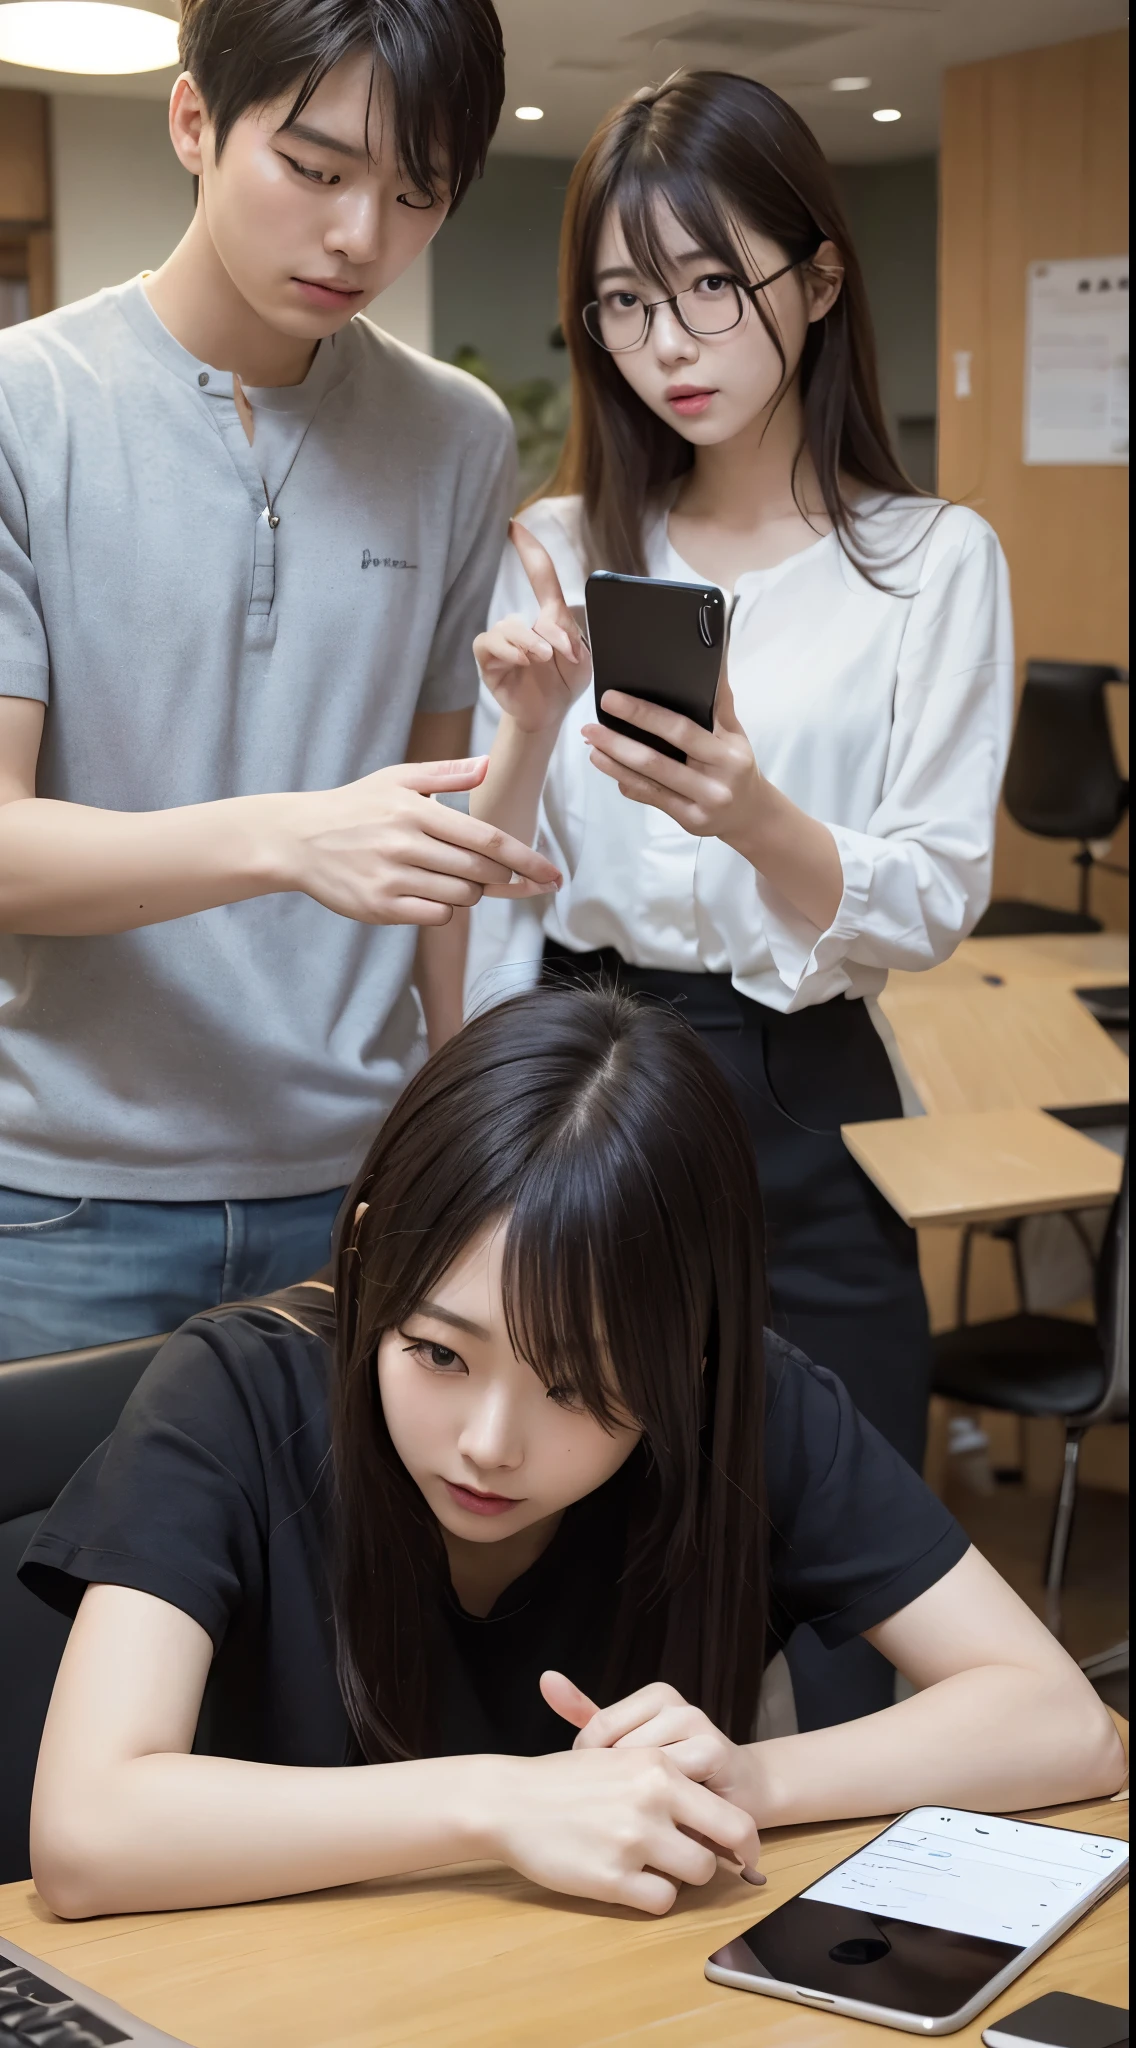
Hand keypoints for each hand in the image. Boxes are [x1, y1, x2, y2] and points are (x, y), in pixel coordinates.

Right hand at [274, 756, 560, 925]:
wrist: (297, 839)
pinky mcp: (379, 906)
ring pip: (460, 897)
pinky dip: (444, 910)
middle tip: (489, 871)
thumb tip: (487, 766)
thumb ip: (445, 773)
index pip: (486, 838)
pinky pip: (434, 916)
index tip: (552, 874)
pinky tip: (430, 894)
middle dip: (498, 877)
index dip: (524, 859)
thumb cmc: (354, 806)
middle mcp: (405, 844)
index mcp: (416, 810)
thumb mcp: (397, 778)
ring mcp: (391, 878)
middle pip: (479, 872)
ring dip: (469, 892)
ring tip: (450, 877)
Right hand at [473, 522, 592, 735]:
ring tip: (544, 660)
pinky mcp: (489, 660)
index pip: (539, 574)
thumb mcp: (582, 659)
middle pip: (529, 608)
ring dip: (531, 642)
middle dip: (553, 631)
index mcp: (548, 617)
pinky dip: (509, 650)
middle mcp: (523, 624)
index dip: (528, 549)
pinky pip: (489, 643)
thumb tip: (549, 626)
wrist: (549, 716)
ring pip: (509, 626)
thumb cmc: (565, 682)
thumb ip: (570, 635)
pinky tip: (525, 661)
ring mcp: (503, 642)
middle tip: (570, 653)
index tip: (514, 525)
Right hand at [485, 1744, 760, 1915]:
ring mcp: (635, 1841)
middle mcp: (654, 1799)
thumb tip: (709, 1804)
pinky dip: (654, 1897)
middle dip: (730, 1856)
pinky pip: (662, 1901)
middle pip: (730, 1839)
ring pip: (699, 1873)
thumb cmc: (564, 1779)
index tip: (739, 1847)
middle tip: (724, 1866)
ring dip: (685, 1875)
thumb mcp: (618, 1755)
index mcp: (658, 1765)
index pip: (729, 1804)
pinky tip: (633, 1881)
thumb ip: (666, 1776)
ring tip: (659, 1865)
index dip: (742, 1833)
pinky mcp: (613, 1879)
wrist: (510, 1801)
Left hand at [542, 1671, 762, 1852]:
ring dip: (643, 1799)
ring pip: (645, 1766)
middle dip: (617, 1786)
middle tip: (623, 1810)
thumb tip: (546, 1678)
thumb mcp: (629, 1744)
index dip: (593, 1766)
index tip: (602, 1790)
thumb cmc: (677, 1774)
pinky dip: (668, 1807)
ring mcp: (698, 1724)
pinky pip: (673, 1782)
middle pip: (622, 1749)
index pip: (600, 1727)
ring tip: (646, 1815)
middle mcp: (677, 1704)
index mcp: (654, 1696)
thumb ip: (588, 1714)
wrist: (740, 1793)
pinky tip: (670, 1820)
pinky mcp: (715, 1752)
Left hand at [581, 672, 763, 851]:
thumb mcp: (734, 733)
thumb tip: (711, 659)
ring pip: (649, 782)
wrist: (751, 813)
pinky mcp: (689, 822)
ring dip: (614, 763)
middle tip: (590, 726)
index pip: (681, 731)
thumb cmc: (736, 765)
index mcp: (727, 754)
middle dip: (619, 741)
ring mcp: (701, 806)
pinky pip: (651, 798)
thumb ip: (719, 701)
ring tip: (592, 745)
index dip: (643, 715)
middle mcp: (715, 783)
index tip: (612, 699)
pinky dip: (627, 781)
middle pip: (657, 760)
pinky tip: (608, 766)